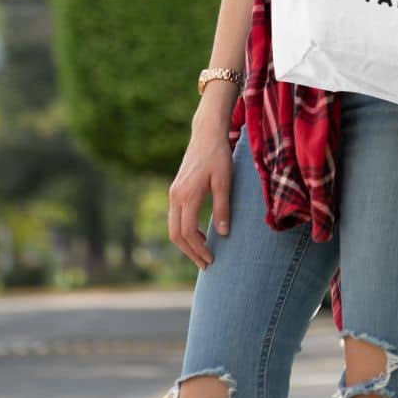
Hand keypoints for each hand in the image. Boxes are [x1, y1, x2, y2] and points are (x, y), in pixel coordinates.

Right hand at [167, 129, 233, 270]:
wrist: (207, 134)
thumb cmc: (218, 156)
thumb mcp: (224, 181)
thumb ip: (222, 207)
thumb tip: (223, 234)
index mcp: (187, 195)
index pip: (187, 232)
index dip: (198, 249)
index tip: (211, 259)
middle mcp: (175, 196)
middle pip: (175, 234)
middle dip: (190, 252)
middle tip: (206, 264)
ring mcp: (173, 193)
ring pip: (173, 227)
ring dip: (187, 243)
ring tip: (204, 253)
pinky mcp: (176, 189)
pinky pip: (176, 217)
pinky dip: (185, 230)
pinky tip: (201, 234)